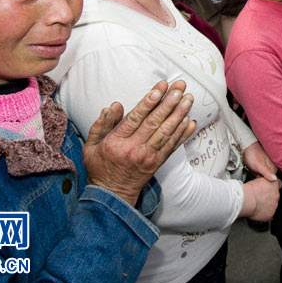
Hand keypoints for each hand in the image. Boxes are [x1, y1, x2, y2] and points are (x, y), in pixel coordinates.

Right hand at [83, 80, 195, 206]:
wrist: (111, 195)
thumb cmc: (100, 166)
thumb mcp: (91, 145)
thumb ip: (101, 124)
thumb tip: (114, 106)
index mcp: (116, 141)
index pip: (135, 118)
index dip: (149, 102)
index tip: (161, 88)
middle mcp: (134, 148)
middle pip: (154, 122)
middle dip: (169, 103)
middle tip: (180, 88)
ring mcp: (147, 157)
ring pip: (166, 133)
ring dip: (179, 115)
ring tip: (188, 99)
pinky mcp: (156, 163)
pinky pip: (171, 147)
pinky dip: (182, 134)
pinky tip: (190, 122)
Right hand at [240, 177, 280, 220]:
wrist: (246, 200)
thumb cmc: (250, 189)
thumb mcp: (259, 179)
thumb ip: (265, 181)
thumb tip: (264, 183)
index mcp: (274, 184)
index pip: (279, 184)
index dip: (274, 186)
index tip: (270, 188)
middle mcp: (276, 195)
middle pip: (275, 196)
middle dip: (269, 197)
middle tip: (260, 198)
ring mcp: (274, 205)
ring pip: (272, 205)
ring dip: (267, 205)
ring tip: (257, 205)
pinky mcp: (270, 214)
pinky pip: (268, 214)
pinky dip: (264, 213)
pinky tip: (257, 211)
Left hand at [242, 142, 277, 181]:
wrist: (247, 147)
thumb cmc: (252, 154)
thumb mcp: (258, 165)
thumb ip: (267, 172)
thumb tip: (275, 179)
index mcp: (273, 168)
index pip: (271, 181)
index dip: (264, 183)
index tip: (258, 181)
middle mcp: (272, 168)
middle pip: (268, 180)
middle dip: (262, 181)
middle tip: (255, 176)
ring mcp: (268, 167)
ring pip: (264, 178)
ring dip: (259, 178)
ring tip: (254, 173)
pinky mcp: (263, 167)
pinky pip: (261, 174)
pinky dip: (257, 175)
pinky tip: (253, 172)